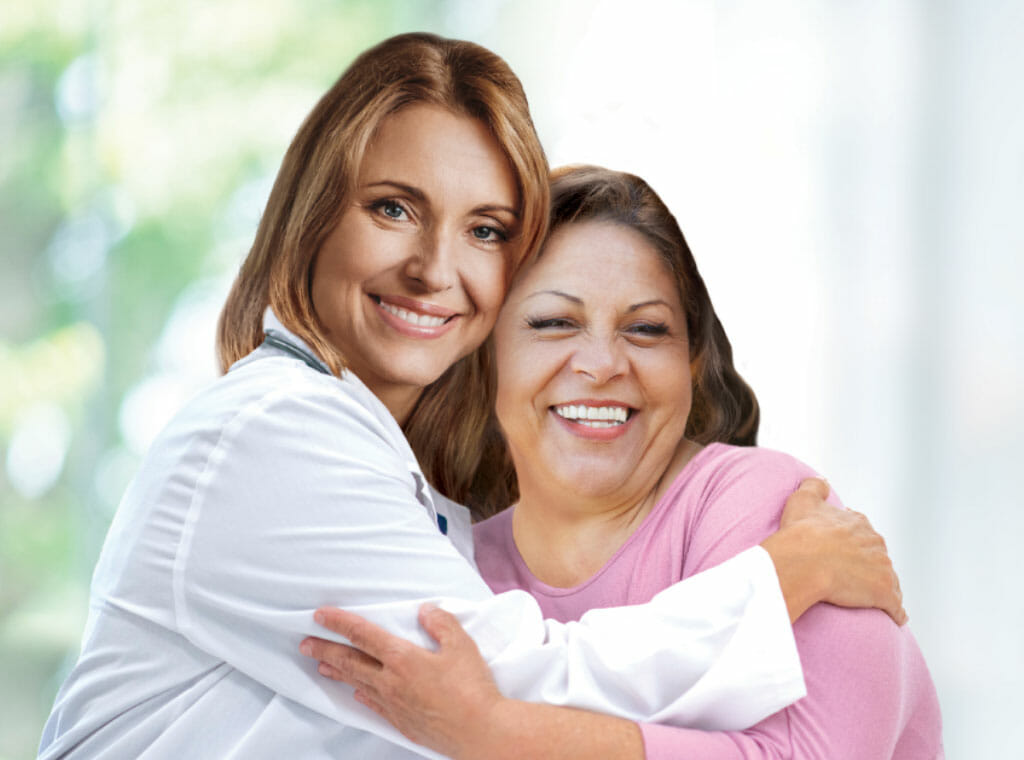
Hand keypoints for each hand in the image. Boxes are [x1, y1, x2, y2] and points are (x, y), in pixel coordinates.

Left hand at [300, 604, 505, 759]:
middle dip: (325, 649)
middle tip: (305, 643)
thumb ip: (441, 623)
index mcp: (402, 658)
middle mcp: (391, 682)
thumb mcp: (461, 646)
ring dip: (337, 672)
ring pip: (358, 683)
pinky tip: (357, 694)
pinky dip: (361, 695)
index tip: (320, 615)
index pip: (362, 635)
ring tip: (321, 666)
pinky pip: (374, 705)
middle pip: (351, 661)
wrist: (480, 732)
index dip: (339, 623)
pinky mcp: (402, 722)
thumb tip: (425, 611)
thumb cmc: (473, 689)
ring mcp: (394, 704)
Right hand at [762, 478, 906, 625]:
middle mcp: (876, 544)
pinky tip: (894, 616)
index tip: (847, 552)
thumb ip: (814, 486)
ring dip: (883, 588)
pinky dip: (896, 612)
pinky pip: (896, 607)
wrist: (804, 562)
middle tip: (856, 576)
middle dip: (871, 565)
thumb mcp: (803, 500)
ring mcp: (882, 569)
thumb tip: (823, 480)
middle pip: (878, 557)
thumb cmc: (800, 533)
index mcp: (859, 524)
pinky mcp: (884, 594)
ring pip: (889, 581)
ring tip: (872, 598)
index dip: (855, 543)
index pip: (863, 533)